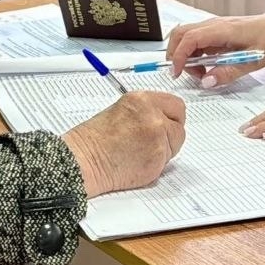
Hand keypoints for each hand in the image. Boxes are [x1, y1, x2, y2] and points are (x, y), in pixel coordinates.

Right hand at [63, 91, 185, 196]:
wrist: (84, 159)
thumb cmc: (96, 138)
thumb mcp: (123, 110)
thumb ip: (147, 112)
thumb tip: (165, 118)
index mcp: (143, 100)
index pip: (176, 105)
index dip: (172, 117)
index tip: (167, 123)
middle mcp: (153, 116)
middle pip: (180, 126)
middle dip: (170, 134)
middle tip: (152, 141)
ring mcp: (158, 138)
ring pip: (175, 145)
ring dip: (163, 151)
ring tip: (138, 152)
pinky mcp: (158, 158)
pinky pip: (166, 162)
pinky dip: (156, 164)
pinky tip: (137, 162)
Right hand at [166, 12, 264, 86]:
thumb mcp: (252, 62)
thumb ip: (229, 72)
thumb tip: (207, 82)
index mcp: (222, 29)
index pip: (190, 38)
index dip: (179, 55)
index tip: (177, 72)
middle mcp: (213, 24)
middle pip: (180, 33)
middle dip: (175, 54)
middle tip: (182, 74)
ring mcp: (212, 27)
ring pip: (184, 36)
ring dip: (184, 55)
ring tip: (200, 73)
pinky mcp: (213, 32)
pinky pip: (194, 40)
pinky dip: (192, 54)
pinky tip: (205, 66)